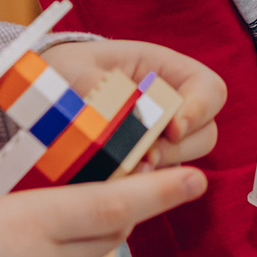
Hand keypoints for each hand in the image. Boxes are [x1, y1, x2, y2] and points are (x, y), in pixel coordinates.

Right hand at [0, 165, 206, 256]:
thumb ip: (10, 200)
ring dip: (74, 256)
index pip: (115, 206)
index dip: (160, 190)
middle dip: (110, 215)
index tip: (196, 178)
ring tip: (22, 249)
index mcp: (29, 225)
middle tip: (94, 196)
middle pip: (107, 238)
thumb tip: (34, 204)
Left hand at [41, 37, 224, 167]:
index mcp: (164, 70)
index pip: (209, 89)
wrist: (47, 95)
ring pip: (189, 161)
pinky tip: (117, 182)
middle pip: (206, 132)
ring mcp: (163, 139)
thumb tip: (113, 109)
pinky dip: (144, 187)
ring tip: (127, 169)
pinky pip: (161, 183)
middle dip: (177, 148)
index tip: (172, 129)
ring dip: (162, 170)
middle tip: (144, 157)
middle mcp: (172, 106)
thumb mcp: (71, 69)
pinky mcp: (148, 166)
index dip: (199, 110)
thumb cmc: (64, 71)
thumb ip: (91, 83)